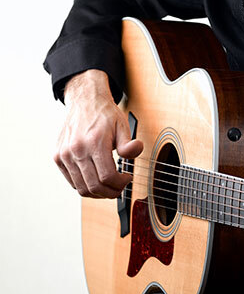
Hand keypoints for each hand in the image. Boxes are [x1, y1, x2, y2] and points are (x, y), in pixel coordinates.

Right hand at [54, 70, 142, 197]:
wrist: (84, 101)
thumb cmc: (104, 114)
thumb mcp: (122, 125)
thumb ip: (128, 143)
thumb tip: (135, 152)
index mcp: (94, 142)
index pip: (107, 177)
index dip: (120, 184)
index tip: (127, 178)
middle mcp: (76, 150)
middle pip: (94, 186)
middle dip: (111, 192)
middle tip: (119, 188)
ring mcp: (65, 155)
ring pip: (82, 188)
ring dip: (98, 192)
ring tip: (108, 186)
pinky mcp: (58, 157)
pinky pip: (72, 181)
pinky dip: (85, 186)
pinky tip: (95, 179)